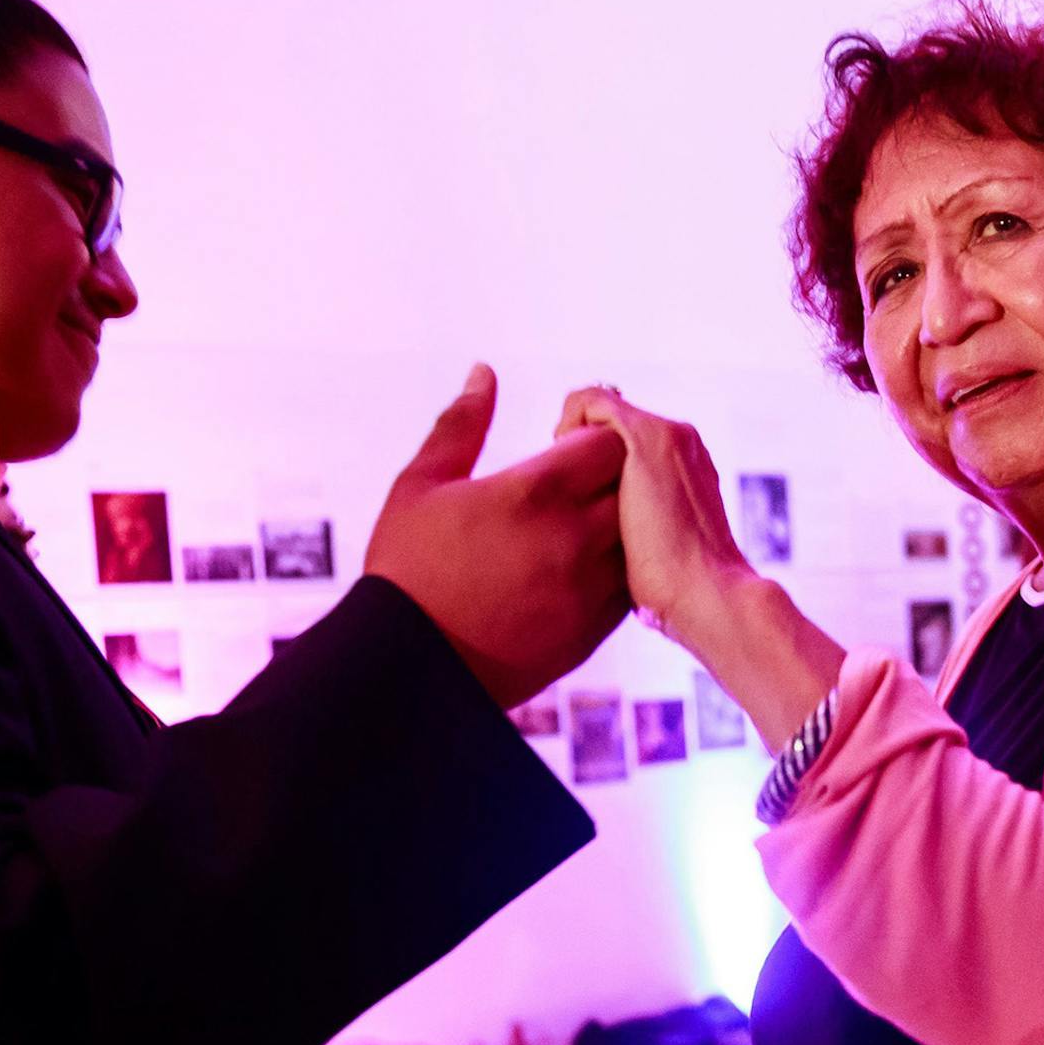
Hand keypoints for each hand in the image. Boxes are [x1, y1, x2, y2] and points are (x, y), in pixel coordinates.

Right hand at [367, 366, 630, 706]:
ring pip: (638, 536)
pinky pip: (628, 584)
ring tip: (576, 523)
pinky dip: (615, 568)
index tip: (561, 444)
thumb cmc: (405, 571)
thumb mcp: (421, 485)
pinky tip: (576, 566)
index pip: (607, 439)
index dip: (590, 433)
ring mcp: (589, 589)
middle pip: (633, 482)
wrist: (409, 671)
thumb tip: (484, 373)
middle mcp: (573, 538)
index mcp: (533, 492)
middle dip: (610, 472)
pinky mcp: (592, 631)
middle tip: (574, 478)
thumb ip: (459, 425)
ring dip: (618, 521)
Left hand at [554, 387, 753, 650]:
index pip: (628, 444)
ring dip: (571, 437)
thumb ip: (635, 529)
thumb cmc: (678, 594)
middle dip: (579, 449)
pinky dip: (568, 423)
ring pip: (598, 410)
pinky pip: (590, 401)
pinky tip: (560, 462)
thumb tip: (617, 546)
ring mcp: (667, 435)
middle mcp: (680, 442)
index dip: (594, 464)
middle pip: (611, 424)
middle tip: (567, 492)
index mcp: (686, 467)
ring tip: (564, 479)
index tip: (578, 501)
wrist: (709, 595)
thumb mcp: (652, 552)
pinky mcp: (647, 436)